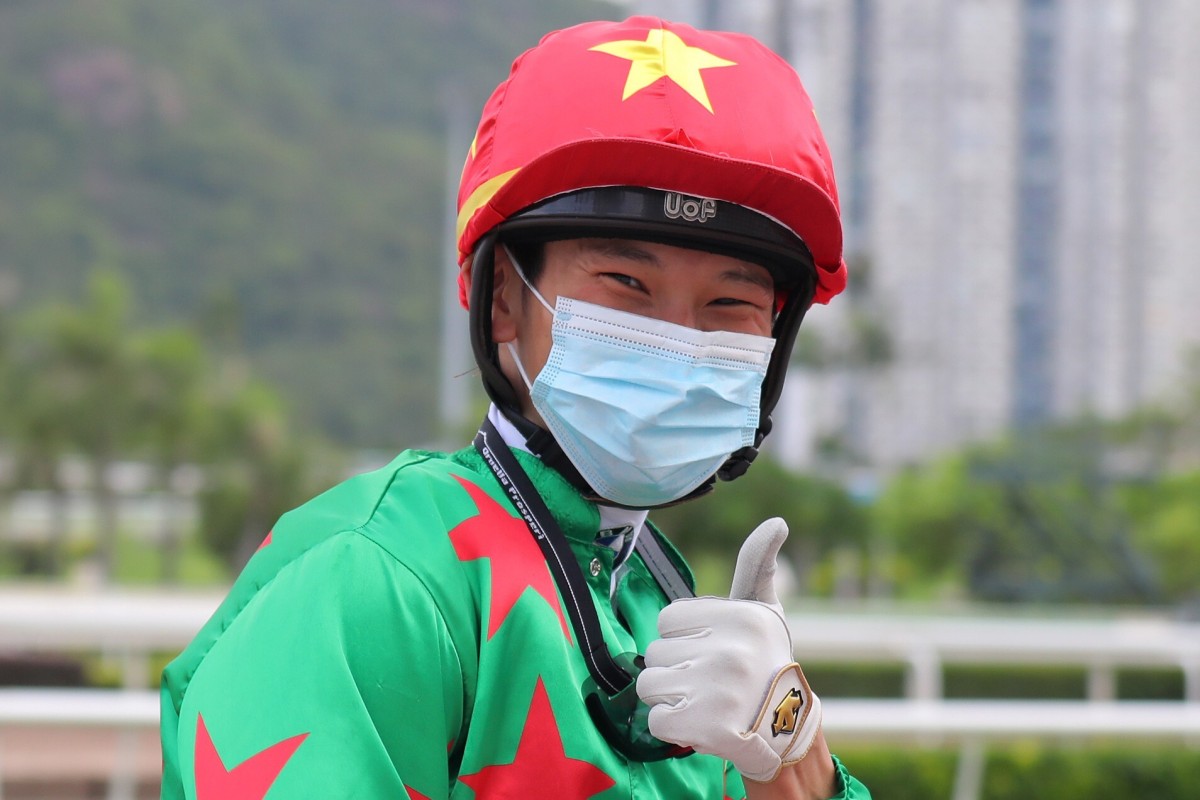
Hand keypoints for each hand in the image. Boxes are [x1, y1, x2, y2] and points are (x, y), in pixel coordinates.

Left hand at [636, 518, 821, 782]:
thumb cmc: (765, 662)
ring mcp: (717, 692)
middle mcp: (730, 652)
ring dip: (670, 698)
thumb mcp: (764, 611)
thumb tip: (776, 522)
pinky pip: (655, 720)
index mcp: (741, 618)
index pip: (667, 620)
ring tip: (704, 702)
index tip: (712, 650)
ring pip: (649, 685)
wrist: (786, 731)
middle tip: (711, 681)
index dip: (683, 638)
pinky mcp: (705, 728)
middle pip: (654, 653)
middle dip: (676, 670)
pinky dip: (673, 728)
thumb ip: (756, 564)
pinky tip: (701, 724)